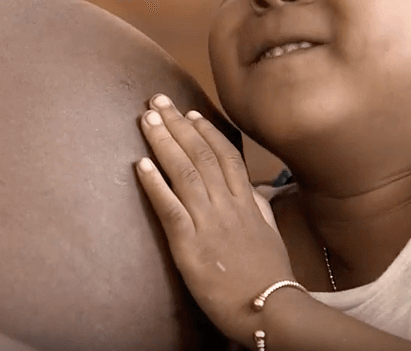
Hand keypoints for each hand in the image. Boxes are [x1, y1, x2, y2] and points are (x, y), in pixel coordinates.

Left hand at [134, 94, 296, 340]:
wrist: (270, 310)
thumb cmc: (270, 277)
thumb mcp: (270, 235)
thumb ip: (259, 208)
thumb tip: (252, 190)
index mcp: (247, 203)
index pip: (226, 156)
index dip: (206, 131)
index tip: (190, 113)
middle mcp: (228, 207)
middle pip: (201, 155)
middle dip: (177, 125)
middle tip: (157, 100)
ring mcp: (209, 224)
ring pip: (185, 173)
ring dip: (163, 143)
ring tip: (147, 119)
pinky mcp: (191, 246)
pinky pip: (170, 208)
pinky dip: (155, 184)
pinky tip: (140, 165)